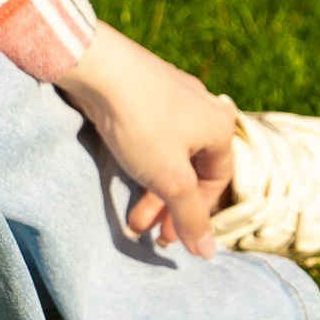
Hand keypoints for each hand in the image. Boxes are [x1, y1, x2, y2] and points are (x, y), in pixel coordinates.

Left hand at [57, 20, 237, 257]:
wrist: (98, 67)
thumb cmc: (141, 122)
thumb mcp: (169, 178)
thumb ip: (189, 217)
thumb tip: (208, 253)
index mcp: (220, 128)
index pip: (216, 183)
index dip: (194, 215)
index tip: (170, 238)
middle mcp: (204, 109)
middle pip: (191, 171)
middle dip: (168, 206)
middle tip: (146, 231)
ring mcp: (174, 97)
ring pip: (169, 155)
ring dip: (152, 189)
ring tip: (131, 216)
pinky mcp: (146, 92)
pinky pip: (152, 137)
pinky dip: (141, 163)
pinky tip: (124, 177)